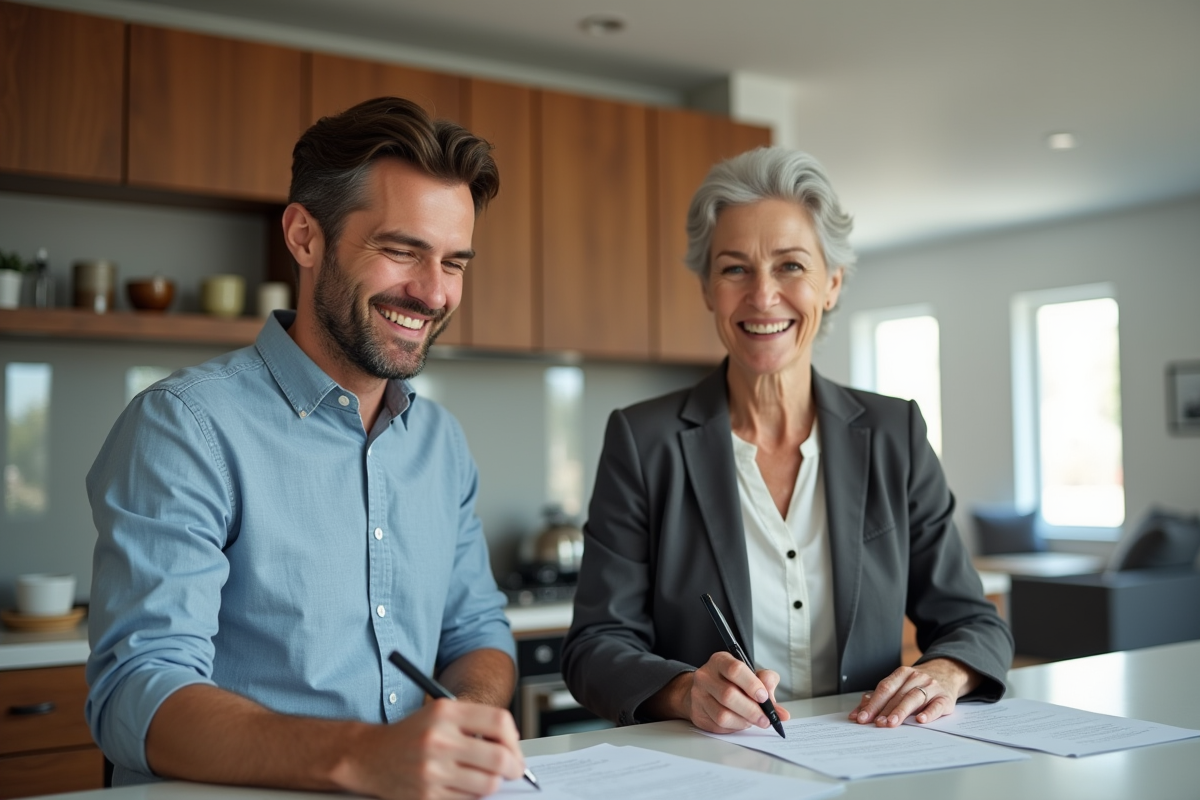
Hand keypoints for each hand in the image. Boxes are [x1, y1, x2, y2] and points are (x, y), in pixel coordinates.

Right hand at [336, 699, 525, 799]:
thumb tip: (513, 745)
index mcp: (445, 713)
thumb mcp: (440, 713)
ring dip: (493, 783)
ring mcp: (432, 770)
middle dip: (513, 767)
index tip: (514, 749)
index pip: (499, 722)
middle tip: (514, 769)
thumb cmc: (412, 734)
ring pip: (487, 784)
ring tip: (485, 776)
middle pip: (498, 758)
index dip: (514, 739)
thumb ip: (476, 722)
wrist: (370, 756)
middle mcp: (439, 740)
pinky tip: (464, 784)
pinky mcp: (427, 795)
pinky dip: (472, 795)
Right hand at [667, 652, 790, 733]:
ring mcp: (699, 696)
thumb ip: (767, 685)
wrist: (704, 691)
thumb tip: (781, 712)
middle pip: (728, 695)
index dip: (752, 685)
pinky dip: (735, 727)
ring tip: (754, 721)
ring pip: (723, 714)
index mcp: (720, 661)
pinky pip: (719, 725)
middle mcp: (706, 676)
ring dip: (744, 721)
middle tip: (766, 719)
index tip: (764, 697)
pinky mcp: (697, 714)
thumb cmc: (731, 681)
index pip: (735, 670)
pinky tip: (741, 722)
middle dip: (752, 710)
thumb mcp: (751, 675)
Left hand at [847, 658, 979, 727]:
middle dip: (884, 710)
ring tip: (891, 723)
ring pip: (914, 698)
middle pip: (897, 694)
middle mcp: (916, 677)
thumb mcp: (900, 685)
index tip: (862, 717)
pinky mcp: (945, 698)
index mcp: (902, 673)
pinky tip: (920, 720)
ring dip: (901, 711)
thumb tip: (858, 713)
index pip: (884, 688)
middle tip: (875, 723)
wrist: (948, 673)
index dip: (872, 703)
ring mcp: (932, 687)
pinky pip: (937, 705)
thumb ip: (880, 698)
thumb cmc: (918, 684)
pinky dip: (928, 713)